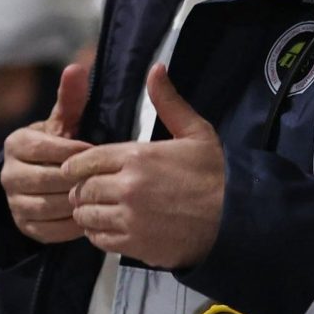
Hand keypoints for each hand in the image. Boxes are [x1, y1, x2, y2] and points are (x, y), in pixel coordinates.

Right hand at [1, 62, 91, 242]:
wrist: (42, 178)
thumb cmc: (59, 144)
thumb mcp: (65, 122)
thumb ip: (71, 98)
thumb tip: (77, 66)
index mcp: (16, 143)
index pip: (48, 149)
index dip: (76, 152)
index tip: (97, 152)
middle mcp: (7, 173)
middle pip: (48, 179)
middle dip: (77, 179)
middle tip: (102, 178)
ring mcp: (13, 202)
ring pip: (49, 205)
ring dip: (76, 202)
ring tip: (98, 196)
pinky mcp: (23, 226)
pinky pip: (50, 230)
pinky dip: (73, 225)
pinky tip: (90, 214)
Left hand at [64, 65, 226, 267]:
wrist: (236, 219)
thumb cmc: (216, 174)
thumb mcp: (196, 132)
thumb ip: (168, 102)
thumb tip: (156, 69)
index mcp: (137, 156)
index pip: (86, 159)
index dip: (77, 166)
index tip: (77, 171)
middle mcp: (128, 186)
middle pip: (82, 188)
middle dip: (81, 190)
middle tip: (87, 193)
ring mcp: (130, 217)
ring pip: (86, 215)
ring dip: (87, 213)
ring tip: (95, 211)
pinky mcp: (135, 244)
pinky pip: (99, 239)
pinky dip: (97, 235)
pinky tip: (107, 228)